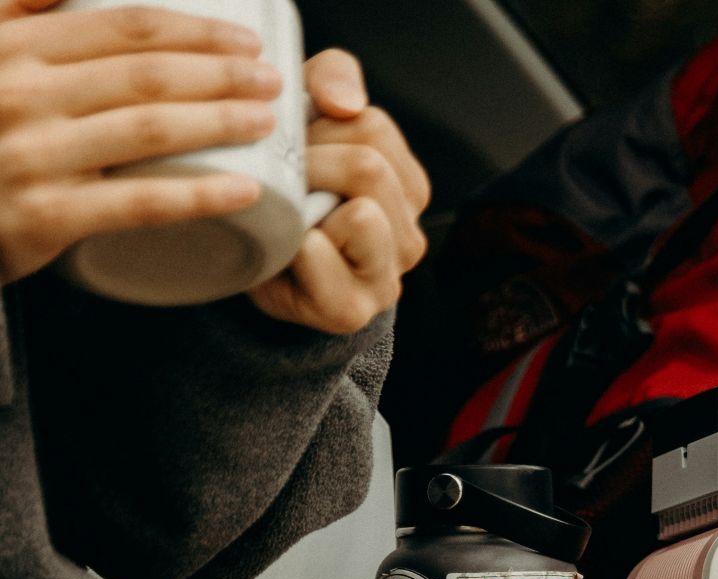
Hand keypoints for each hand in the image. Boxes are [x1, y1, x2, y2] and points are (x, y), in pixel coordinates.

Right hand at [0, 0, 281, 282]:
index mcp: (15, 50)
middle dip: (222, 76)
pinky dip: (198, 195)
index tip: (246, 44)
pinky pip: (137, 203)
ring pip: (149, 131)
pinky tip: (244, 191)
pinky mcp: (43, 217)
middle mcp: (22, 96)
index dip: (195, 32)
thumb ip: (19, 9)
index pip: (124, 29)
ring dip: (220, 123)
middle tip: (272, 83)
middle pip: (146, 76)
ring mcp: (33, 157)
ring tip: (267, 123)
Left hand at [246, 48, 428, 334]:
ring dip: (306, 206)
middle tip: (282, 182)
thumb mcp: (310, 117)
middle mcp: (410, 236)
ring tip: (289, 217)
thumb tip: (345, 104)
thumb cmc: (287, 189)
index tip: (297, 149)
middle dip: (311, 165)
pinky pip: (321, 256)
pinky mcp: (352, 310)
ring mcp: (387, 278)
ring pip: (363, 213)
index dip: (320, 128)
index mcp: (408, 187)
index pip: (374, 127)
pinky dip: (293, 247)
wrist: (256, 265)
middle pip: (370, 168)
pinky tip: (285, 253)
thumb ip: (333, 79)